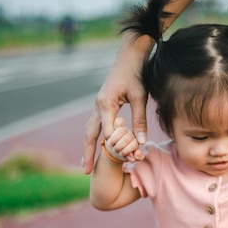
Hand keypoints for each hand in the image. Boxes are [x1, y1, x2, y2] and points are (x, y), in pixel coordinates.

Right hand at [83, 34, 152, 173]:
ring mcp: (98, 104)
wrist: (130, 56)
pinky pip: (95, 123)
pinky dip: (94, 137)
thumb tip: (141, 142)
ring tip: (86, 164)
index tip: (124, 159)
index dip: (116, 147)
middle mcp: (98, 105)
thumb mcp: (141, 97)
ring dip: (88, 146)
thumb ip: (140, 119)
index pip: (107, 132)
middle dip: (88, 152)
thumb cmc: (137, 74)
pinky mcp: (102, 103)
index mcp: (106, 104)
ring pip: (89, 129)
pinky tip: (96, 146)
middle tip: (86, 171)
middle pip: (89, 134)